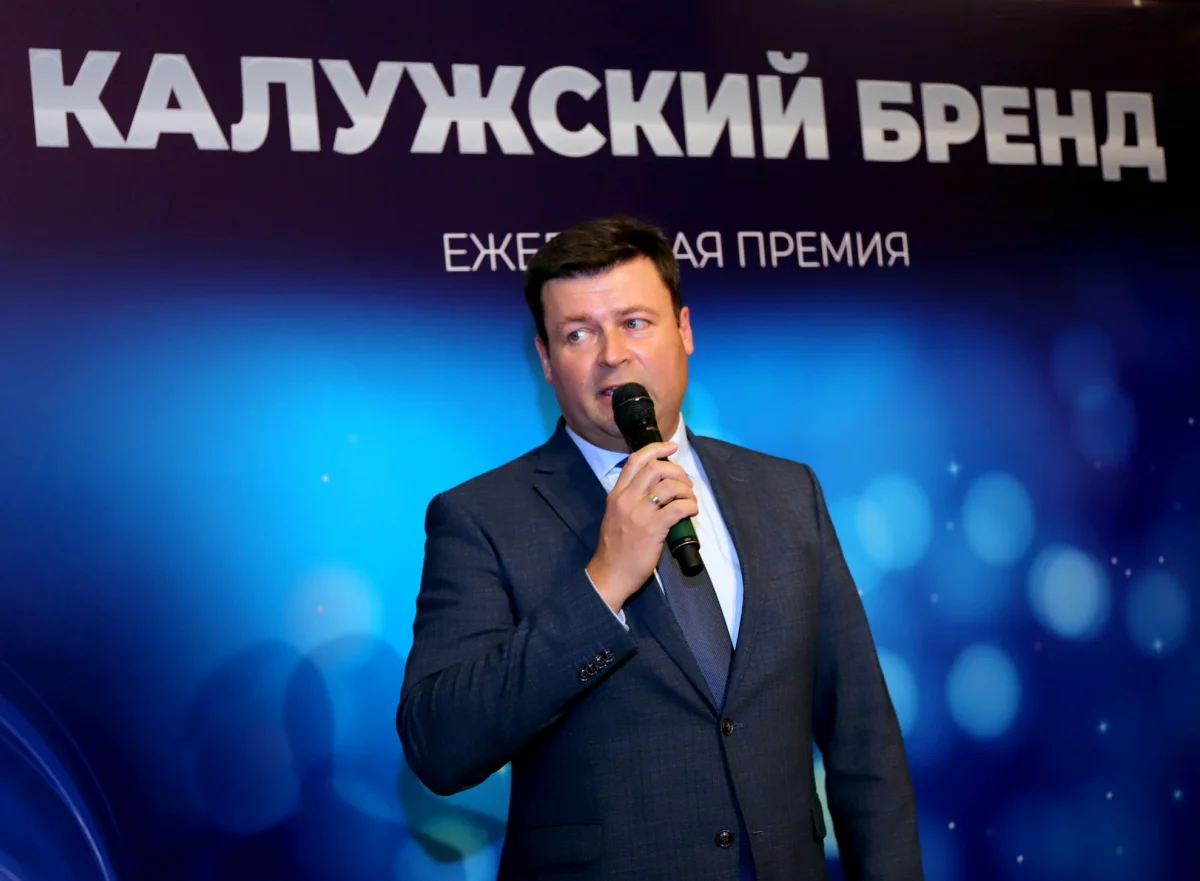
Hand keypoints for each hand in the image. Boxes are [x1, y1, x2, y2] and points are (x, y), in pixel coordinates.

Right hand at [587, 442, 698, 612]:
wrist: (610, 574)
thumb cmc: (615, 548)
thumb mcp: (615, 515)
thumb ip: (630, 499)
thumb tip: (657, 488)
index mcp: (616, 494)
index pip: (635, 460)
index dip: (656, 448)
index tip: (671, 446)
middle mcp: (626, 499)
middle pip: (656, 468)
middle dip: (677, 471)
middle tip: (685, 483)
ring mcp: (639, 513)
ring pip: (669, 485)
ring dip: (686, 489)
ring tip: (689, 499)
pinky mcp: (653, 528)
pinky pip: (678, 508)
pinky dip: (690, 506)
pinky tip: (691, 511)